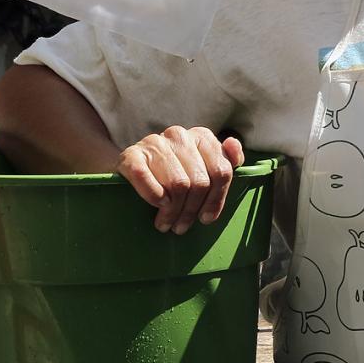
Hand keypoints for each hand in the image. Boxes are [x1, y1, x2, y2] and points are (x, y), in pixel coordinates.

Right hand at [116, 126, 243, 233]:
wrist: (131, 169)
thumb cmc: (172, 173)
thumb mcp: (203, 167)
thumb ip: (225, 160)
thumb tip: (232, 145)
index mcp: (202, 137)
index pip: (222, 172)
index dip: (216, 200)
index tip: (206, 219)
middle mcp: (180, 135)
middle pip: (200, 182)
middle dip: (191, 210)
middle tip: (181, 227)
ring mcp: (155, 142)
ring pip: (178, 184)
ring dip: (172, 211)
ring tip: (166, 224)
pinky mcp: (131, 154)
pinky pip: (147, 179)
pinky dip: (153, 196)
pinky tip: (157, 206)